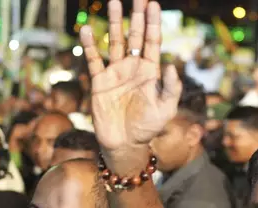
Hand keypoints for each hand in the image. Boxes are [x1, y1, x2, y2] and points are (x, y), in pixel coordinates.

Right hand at [79, 0, 182, 152]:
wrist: (126, 144)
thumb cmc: (148, 127)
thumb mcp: (166, 108)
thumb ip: (171, 87)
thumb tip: (169, 63)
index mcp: (151, 72)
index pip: (153, 42)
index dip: (153, 23)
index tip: (153, 4)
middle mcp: (133, 68)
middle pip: (135, 36)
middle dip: (136, 17)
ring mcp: (116, 73)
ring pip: (115, 42)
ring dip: (114, 23)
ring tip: (114, 2)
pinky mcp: (99, 82)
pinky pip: (94, 60)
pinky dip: (90, 45)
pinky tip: (87, 29)